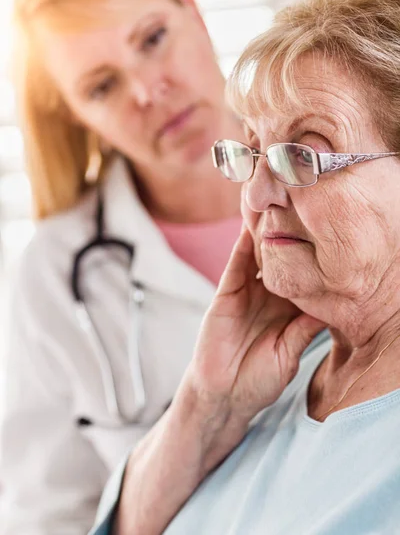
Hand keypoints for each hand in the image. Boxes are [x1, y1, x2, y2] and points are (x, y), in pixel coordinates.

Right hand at [189, 228, 325, 421]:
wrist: (225, 394)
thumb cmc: (259, 380)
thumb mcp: (290, 353)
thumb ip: (305, 330)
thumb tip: (334, 307)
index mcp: (288, 310)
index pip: (304, 277)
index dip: (315, 260)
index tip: (330, 241)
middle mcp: (269, 296)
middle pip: (282, 260)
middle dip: (291, 238)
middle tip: (304, 213)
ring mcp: (247, 292)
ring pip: (259, 256)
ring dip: (266, 234)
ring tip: (277, 209)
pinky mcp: (227, 294)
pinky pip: (236, 266)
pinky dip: (242, 246)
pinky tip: (250, 226)